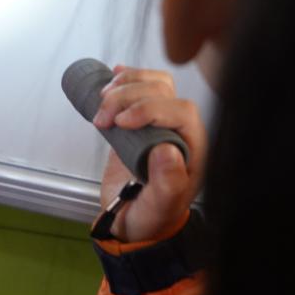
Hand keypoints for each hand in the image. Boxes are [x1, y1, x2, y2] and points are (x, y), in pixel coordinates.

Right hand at [94, 66, 205, 242]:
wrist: (133, 218)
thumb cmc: (151, 216)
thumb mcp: (159, 208)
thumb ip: (168, 183)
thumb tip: (168, 150)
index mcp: (193, 149)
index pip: (180, 111)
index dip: (150, 109)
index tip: (122, 122)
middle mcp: (180, 131)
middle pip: (163, 92)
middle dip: (128, 97)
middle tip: (103, 118)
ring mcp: (160, 123)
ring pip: (153, 84)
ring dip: (124, 85)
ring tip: (102, 103)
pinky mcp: (141, 121)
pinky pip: (141, 88)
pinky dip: (126, 78)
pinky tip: (113, 77)